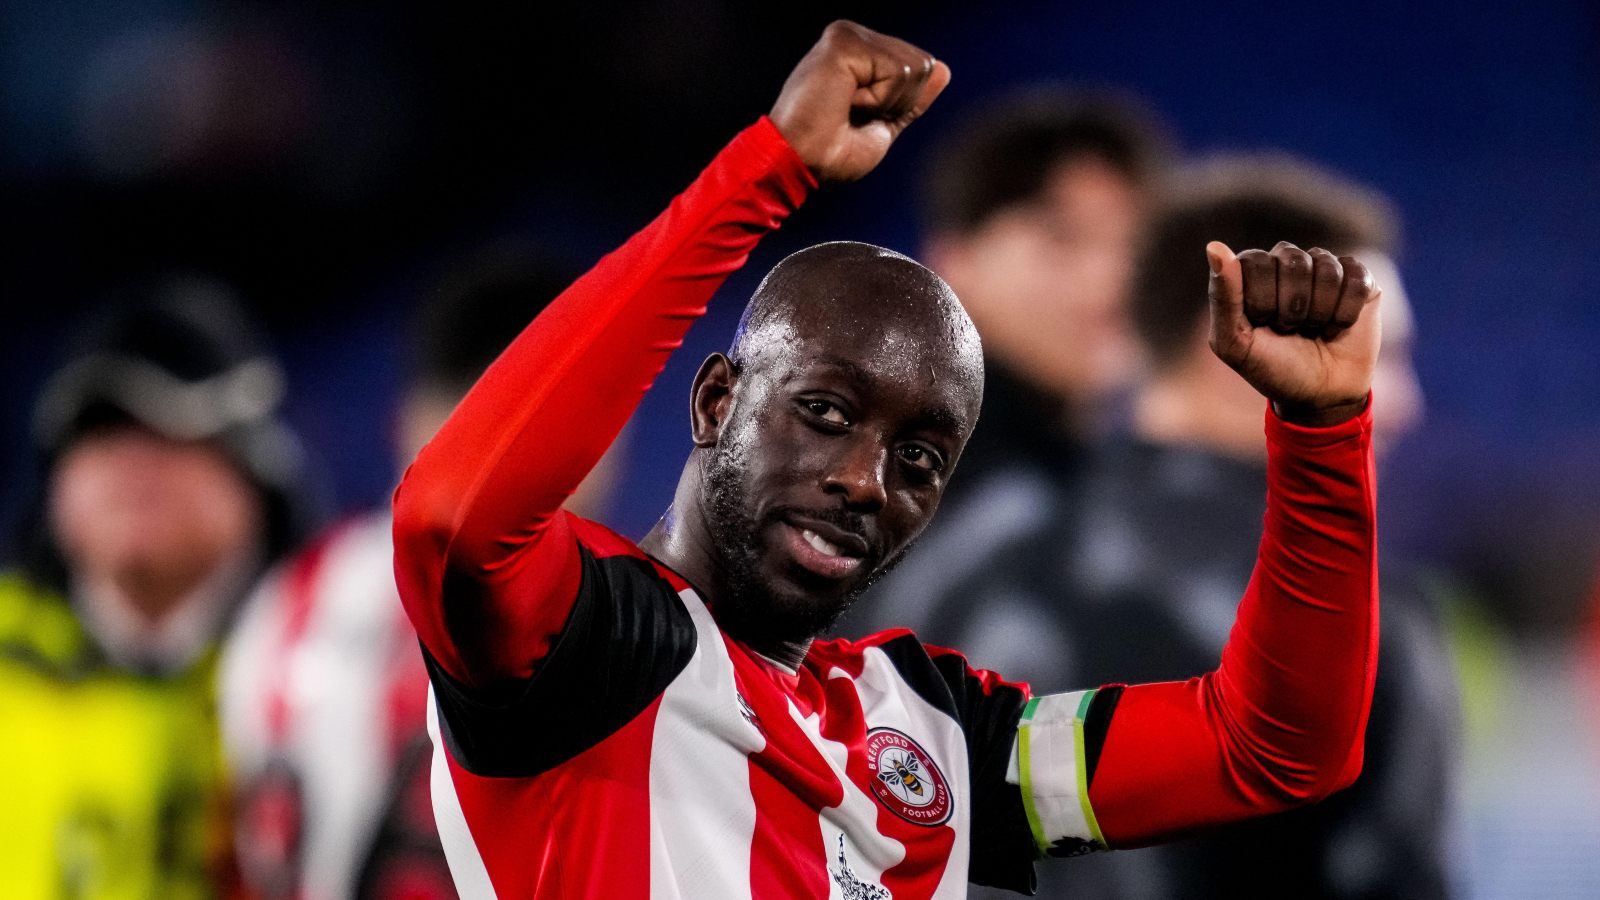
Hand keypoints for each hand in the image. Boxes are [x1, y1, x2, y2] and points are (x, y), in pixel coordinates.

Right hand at [769, 21, 950, 182]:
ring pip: (915, 68)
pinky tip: (844, 102)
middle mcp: (853, 36)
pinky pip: (897, 72)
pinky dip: (878, 100)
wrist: (800, 163)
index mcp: (859, 51)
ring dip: (886, 103)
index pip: (919, 68)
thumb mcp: (883, 124)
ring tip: (846, 109)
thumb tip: (943, 69)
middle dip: (898, 103)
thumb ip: (911, 97)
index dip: (900, 105)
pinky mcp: (844, 42)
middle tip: (853, 116)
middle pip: (923, 65)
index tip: (858, 119)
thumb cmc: (830, 153)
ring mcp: (847, 35)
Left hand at [1207, 240, 1381, 426]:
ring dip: (1320, 312)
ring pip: (1327, 269)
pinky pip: (1356, 279)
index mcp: (1252, 272)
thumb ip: (1222, 297)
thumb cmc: (1272, 368)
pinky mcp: (1358, 278)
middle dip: (1291, 307)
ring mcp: (1324, 267)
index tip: (1262, 325)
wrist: (1320, 395)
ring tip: (1314, 329)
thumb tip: (1214, 247)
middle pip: (1293, 260)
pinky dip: (1345, 313)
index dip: (1261, 300)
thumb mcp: (1234, 343)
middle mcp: (1287, 262)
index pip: (1254, 261)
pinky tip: (1338, 327)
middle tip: (1290, 330)